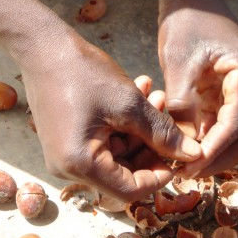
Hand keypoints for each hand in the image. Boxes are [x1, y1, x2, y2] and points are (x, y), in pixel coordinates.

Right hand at [21, 37, 200, 201]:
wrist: (43, 46)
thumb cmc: (83, 74)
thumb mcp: (130, 104)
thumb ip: (162, 133)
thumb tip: (194, 154)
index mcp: (80, 165)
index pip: (130, 191)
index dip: (160, 175)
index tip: (179, 153)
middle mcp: (69, 168)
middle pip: (125, 173)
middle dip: (152, 144)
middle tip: (169, 114)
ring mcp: (68, 154)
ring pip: (119, 153)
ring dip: (142, 128)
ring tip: (157, 95)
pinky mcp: (71, 139)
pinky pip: (106, 140)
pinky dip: (126, 122)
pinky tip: (142, 92)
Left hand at [158, 6, 237, 177]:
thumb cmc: (187, 22)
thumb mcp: (179, 63)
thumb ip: (181, 105)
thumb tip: (180, 145)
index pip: (235, 126)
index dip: (212, 152)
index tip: (186, 168)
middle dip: (218, 159)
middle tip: (187, 174)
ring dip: (215, 152)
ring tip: (184, 165)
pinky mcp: (233, 92)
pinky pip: (227, 123)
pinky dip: (210, 138)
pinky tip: (186, 147)